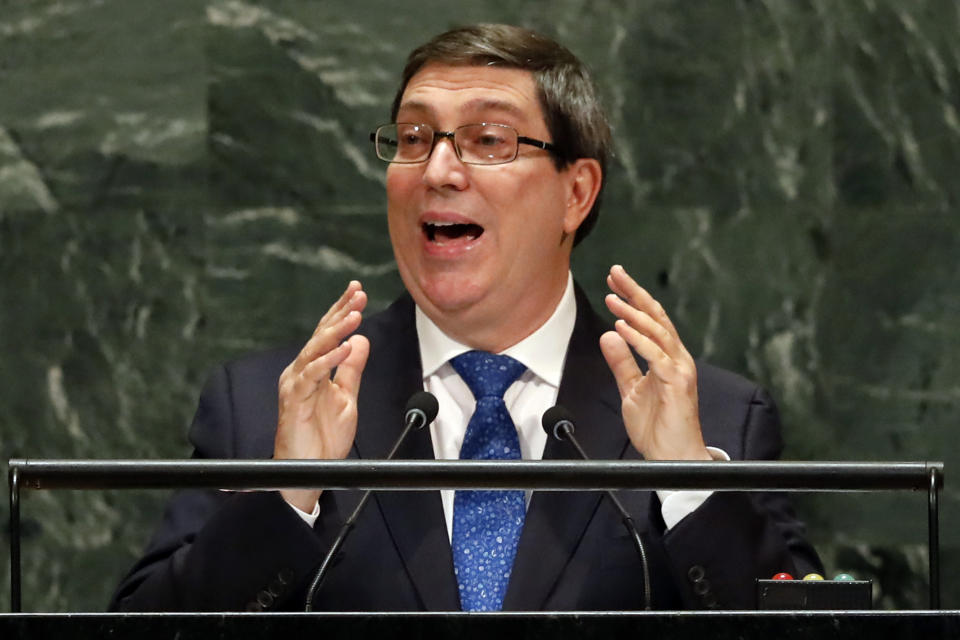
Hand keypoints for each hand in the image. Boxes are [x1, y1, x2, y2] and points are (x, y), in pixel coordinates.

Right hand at [275, 281, 369, 510]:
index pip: (328, 333)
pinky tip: (345, 348)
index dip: (342, 310)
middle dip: (341, 311)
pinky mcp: (293, 398)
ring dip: (336, 331)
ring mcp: (295, 383)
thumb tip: (361, 340)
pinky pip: (312, 375)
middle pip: (321, 334)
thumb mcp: (346, 398)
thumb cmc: (323, 439)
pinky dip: (328, 360)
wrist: (309, 471)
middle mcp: (301, 371)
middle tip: (358, 293)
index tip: (358, 290)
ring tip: (355, 315)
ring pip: (315, 349)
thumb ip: (351, 370)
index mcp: (313, 369)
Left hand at [599, 265, 710, 460]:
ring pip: (657, 331)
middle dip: (635, 292)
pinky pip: (656, 355)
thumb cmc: (657, 428)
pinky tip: (621, 326)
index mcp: (668, 358)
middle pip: (656, 317)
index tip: (613, 281)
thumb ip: (621, 363)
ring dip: (633, 312)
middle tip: (615, 273)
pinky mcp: (677, 382)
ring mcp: (680, 369)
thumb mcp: (631, 390)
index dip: (633, 298)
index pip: (650, 320)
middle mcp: (677, 358)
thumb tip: (608, 334)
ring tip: (611, 297)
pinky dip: (638, 339)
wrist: (672, 458)